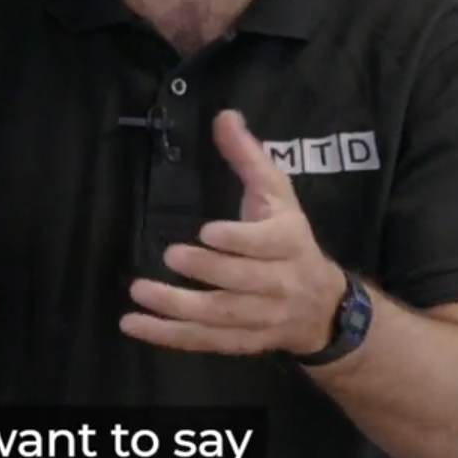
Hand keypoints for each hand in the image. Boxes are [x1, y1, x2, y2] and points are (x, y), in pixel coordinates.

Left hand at [121, 110, 343, 355]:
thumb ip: (248, 157)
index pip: (268, 244)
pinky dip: (169, 337)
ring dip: (178, 308)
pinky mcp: (241, 342)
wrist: (322, 306)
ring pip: (220, 317)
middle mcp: (279, 284)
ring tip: (140, 292)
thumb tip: (224, 115)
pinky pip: (204, 341)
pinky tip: (135, 325)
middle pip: (243, 282)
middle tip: (170, 255)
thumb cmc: (290, 238)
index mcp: (289, 243)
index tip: (208, 231)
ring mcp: (260, 318)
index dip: (239, 240)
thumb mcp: (277, 194)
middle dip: (207, 270)